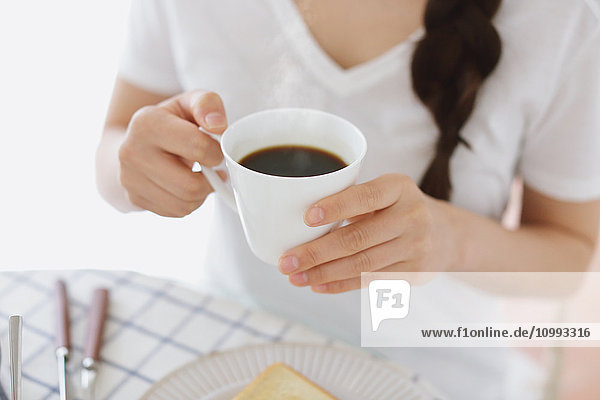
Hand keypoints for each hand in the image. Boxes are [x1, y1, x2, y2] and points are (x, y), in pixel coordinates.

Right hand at [118, 90, 226, 216]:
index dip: (216, 152)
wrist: (137, 141)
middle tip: (213, 168)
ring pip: (185, 203)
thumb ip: (207, 104)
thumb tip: (218, 124)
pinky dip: (189, 202)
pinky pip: (176, 212)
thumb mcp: (189, 103)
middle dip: (211, 179)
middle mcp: (132, 152)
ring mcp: (130, 179)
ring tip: (200, 176)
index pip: (197, 147)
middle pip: (190, 185)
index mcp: (147, 123)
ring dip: (202, 193)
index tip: (215, 149)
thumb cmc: (171, 122)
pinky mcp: (135, 198)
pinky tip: (186, 185)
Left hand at [278, 174, 457, 292]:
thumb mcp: (384, 193)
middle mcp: (411, 216)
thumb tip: (296, 221)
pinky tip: (316, 285)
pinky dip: (340, 284)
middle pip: (358, 238)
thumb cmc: (397, 208)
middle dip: (316, 252)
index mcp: (399, 187)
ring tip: (294, 277)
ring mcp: (415, 247)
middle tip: (286, 261)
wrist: (445, 234)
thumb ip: (352, 201)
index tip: (306, 217)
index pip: (365, 196)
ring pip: (361, 264)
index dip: (336, 207)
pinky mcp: (414, 274)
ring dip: (323, 273)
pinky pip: (370, 281)